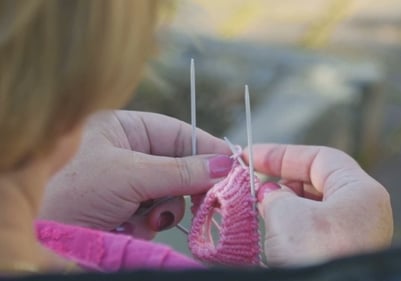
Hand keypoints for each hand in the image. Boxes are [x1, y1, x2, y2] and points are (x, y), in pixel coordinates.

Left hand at [39, 110, 231, 239]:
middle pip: (179, 164)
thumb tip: (225, 165)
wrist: (42, 235)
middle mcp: (128, 152)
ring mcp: (128, 182)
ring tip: (147, 219)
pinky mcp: (127, 208)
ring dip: (165, 209)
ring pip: (171, 192)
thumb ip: (181, 170)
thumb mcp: (131, 174)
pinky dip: (152, 223)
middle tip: (203, 201)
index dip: (206, 147)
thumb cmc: (75, 189)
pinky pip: (157, 213)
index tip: (232, 163)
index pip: (178, 133)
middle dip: (185, 185)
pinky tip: (134, 228)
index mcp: (123, 128)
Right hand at [248, 144, 392, 266]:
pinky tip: (271, 231)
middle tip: (251, 185)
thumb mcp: (286, 213)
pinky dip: (291, 226)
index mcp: (361, 190)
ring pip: (313, 208)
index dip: (281, 154)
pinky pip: (313, 231)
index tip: (250, 156)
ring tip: (257, 208)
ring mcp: (355, 235)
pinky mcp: (342, 255)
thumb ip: (273, 195)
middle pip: (316, 182)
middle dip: (281, 181)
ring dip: (283, 205)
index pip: (318, 158)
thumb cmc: (316, 254)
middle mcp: (363, 211)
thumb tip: (268, 194)